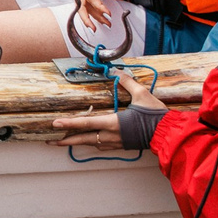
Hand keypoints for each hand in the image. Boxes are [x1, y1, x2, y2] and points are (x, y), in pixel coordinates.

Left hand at [52, 81, 166, 148]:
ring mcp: (116, 143)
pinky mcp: (121, 146)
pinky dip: (91, 143)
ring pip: (91, 144)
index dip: (69, 123)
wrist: (168, 134)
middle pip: (83, 139)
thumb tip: (116, 71)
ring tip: (63, 141)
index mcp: (113, 123)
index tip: (54, 124)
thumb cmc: (155, 116)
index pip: (86, 123)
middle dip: (65, 140)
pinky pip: (101, 146)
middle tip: (49, 140)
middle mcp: (111, 135)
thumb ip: (127, 82)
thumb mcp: (142, 95)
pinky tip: (87, 140)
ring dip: (77, 142)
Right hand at [65, 0, 120, 28]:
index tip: (108, 13)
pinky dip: (88, 12)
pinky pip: (82, 4)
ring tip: (103, 24)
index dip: (98, 6)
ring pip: (81, 7)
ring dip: (91, 17)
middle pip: (80, 6)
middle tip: (100, 27)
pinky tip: (95, 18)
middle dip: (89, 18)